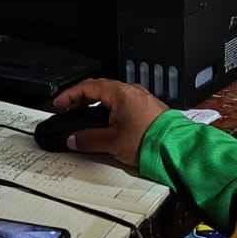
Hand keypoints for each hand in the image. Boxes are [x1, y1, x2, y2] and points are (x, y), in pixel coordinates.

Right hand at [51, 78, 170, 167]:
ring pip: (113, 99)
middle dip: (82, 100)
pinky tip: (108, 126)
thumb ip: (88, 139)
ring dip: (98, 107)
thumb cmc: (151, 140)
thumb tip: (74, 139)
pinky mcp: (149, 112)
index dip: (70, 95)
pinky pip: (124, 107)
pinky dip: (111, 113)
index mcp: (122, 93)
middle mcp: (133, 92)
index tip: (60, 103)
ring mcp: (142, 101)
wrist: (176, 150)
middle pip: (100, 90)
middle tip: (70, 109)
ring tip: (87, 120)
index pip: (88, 87)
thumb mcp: (112, 142)